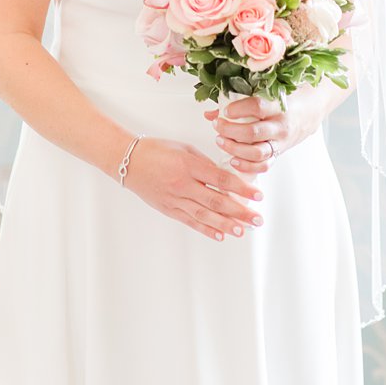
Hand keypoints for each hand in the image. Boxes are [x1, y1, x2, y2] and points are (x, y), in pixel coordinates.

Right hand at [120, 137, 263, 240]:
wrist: (128, 161)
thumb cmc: (157, 150)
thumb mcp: (185, 149)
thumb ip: (205, 164)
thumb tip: (225, 178)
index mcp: (189, 166)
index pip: (222, 180)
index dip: (242, 189)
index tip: (258, 195)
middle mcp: (183, 184)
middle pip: (216, 200)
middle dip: (239, 211)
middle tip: (257, 219)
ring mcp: (174, 199)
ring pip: (204, 214)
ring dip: (225, 224)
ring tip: (242, 230)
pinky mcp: (167, 209)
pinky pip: (189, 221)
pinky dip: (205, 229)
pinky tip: (219, 235)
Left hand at [205, 89, 322, 174]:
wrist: (312, 109)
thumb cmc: (288, 98)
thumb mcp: (268, 93)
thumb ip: (240, 101)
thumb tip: (211, 113)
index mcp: (279, 106)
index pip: (257, 107)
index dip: (238, 109)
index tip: (225, 110)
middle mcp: (281, 126)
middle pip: (253, 132)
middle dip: (230, 130)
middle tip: (217, 126)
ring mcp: (281, 142)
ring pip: (257, 152)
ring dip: (235, 149)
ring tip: (221, 141)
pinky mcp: (280, 153)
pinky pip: (264, 166)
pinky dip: (247, 166)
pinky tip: (233, 160)